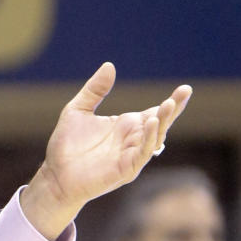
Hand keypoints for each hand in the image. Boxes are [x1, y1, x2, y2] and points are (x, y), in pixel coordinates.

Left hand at [22, 62, 191, 240]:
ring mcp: (131, 156)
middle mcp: (133, 141)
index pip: (155, 112)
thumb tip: (110, 65)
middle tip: (182, 94)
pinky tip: (150, 124)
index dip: (172, 103)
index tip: (185, 89)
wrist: (54, 175)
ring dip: (162, 123)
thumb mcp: (78, 110)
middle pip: (160, 124)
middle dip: (171, 110)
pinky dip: (148, 140)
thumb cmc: (66, 145)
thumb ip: (95, 90)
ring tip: (167, 105)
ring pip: (155, 139)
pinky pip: (142, 154)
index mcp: (126, 126)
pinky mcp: (125, 169)